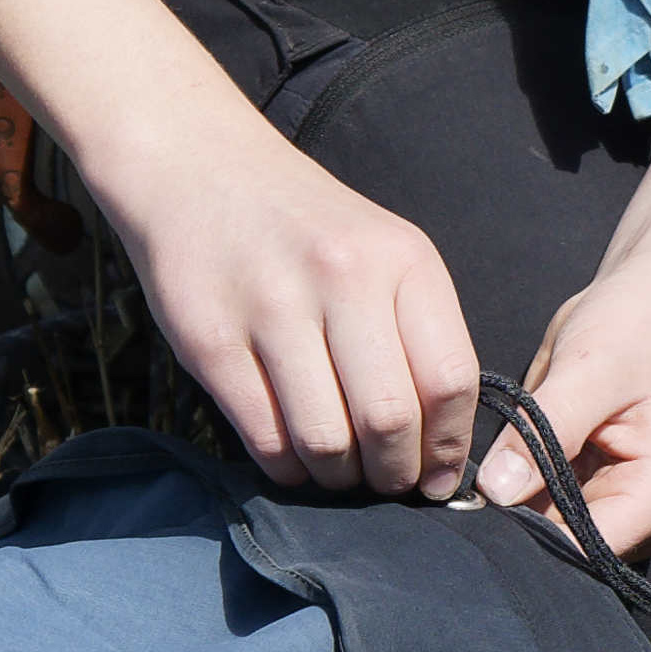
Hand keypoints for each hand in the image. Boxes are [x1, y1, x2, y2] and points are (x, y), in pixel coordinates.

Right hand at [107, 120, 481, 499]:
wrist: (200, 170)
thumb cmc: (307, 229)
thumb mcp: (383, 253)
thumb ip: (418, 335)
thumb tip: (442, 448)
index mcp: (402, 259)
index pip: (450, 380)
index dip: (448, 447)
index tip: (438, 476)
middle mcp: (342, 278)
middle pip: (389, 421)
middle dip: (393, 474)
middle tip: (385, 480)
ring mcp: (272, 308)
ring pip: (325, 441)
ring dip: (338, 477)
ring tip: (337, 469)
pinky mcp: (212, 341)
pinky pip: (265, 439)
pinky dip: (286, 468)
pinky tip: (292, 455)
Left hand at [471, 259, 650, 559]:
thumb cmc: (643, 322)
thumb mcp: (590, 367)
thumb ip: (544, 431)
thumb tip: (494, 491)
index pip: (580, 551)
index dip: (524, 539)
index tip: (473, 509)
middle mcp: (640, 515)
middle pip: (560, 549)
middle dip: (511, 521)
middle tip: (458, 490)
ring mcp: (615, 503)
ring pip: (542, 527)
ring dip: (509, 500)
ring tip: (476, 467)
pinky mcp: (589, 485)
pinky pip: (539, 500)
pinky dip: (513, 481)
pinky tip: (492, 458)